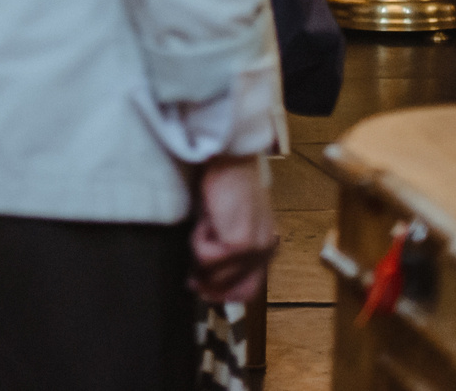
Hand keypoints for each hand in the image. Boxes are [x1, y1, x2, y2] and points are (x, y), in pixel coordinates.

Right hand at [189, 155, 277, 303]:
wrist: (231, 160)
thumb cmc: (225, 183)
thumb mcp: (228, 220)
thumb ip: (225, 246)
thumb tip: (202, 272)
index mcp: (265, 247)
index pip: (249, 288)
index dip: (224, 295)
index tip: (203, 292)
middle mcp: (265, 251)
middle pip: (234, 287)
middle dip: (209, 284)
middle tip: (190, 279)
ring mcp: (255, 250)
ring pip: (216, 273)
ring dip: (200, 254)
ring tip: (202, 227)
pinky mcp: (240, 244)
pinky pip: (207, 256)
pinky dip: (198, 240)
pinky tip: (206, 220)